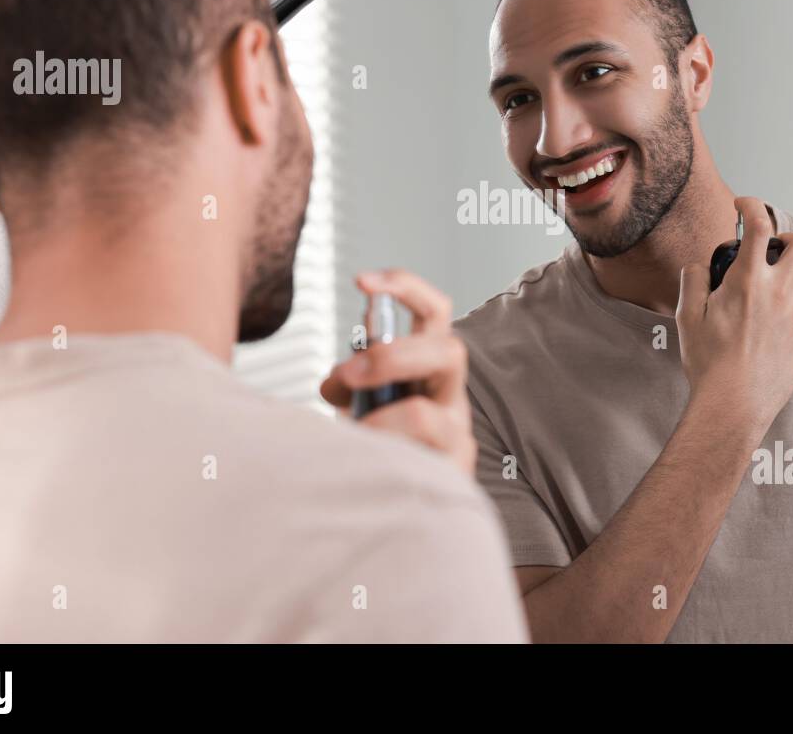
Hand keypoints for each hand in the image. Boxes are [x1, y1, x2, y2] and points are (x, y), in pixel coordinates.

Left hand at [320, 268, 476, 476]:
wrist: (405, 510)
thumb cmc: (383, 446)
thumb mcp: (363, 405)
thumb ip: (352, 385)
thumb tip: (335, 380)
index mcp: (430, 368)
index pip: (433, 313)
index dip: (404, 289)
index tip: (361, 282)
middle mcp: (451, 396)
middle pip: (449, 351)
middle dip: (393, 356)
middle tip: (348, 376)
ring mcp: (457, 438)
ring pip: (427, 416)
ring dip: (379, 422)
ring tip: (356, 438)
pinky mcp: (451, 478)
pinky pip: (416, 462)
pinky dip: (381, 459)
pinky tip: (367, 466)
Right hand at [675, 196, 792, 438]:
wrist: (734, 405)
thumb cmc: (709, 364)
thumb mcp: (687, 316)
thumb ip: (694, 280)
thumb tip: (701, 266)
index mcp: (748, 281)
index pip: (759, 225)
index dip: (751, 205)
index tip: (743, 205)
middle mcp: (779, 292)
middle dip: (788, 237)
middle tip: (769, 248)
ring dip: (790, 271)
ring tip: (765, 287)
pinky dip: (788, 304)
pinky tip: (766, 321)